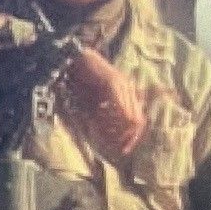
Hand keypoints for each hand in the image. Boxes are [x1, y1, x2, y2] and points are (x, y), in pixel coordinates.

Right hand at [60, 48, 146, 163]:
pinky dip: (111, 118)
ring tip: (105, 136)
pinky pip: (118, 106)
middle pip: (138, 121)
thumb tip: (108, 138)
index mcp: (127, 93)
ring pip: (131, 116)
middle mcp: (129, 88)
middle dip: (128, 138)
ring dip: (118, 130)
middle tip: (118, 149)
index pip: (138, 120)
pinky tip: (101, 122)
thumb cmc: (81, 81)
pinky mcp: (112, 82)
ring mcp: (122, 84)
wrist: (73, 59)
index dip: (133, 137)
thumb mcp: (95, 102)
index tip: (123, 150)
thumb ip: (104, 117)